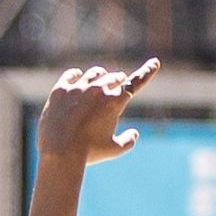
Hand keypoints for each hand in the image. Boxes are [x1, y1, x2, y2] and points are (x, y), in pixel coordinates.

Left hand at [36, 61, 155, 166]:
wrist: (60, 150)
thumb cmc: (89, 152)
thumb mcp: (114, 150)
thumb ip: (128, 141)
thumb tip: (134, 134)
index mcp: (115, 102)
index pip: (136, 83)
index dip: (147, 72)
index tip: (155, 62)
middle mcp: (98, 90)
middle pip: (114, 77)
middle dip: (119, 81)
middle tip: (118, 85)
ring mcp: (78, 87)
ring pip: (95, 73)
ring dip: (101, 77)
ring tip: (99, 83)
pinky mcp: (61, 89)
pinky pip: (72, 74)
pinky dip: (78, 75)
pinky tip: (78, 77)